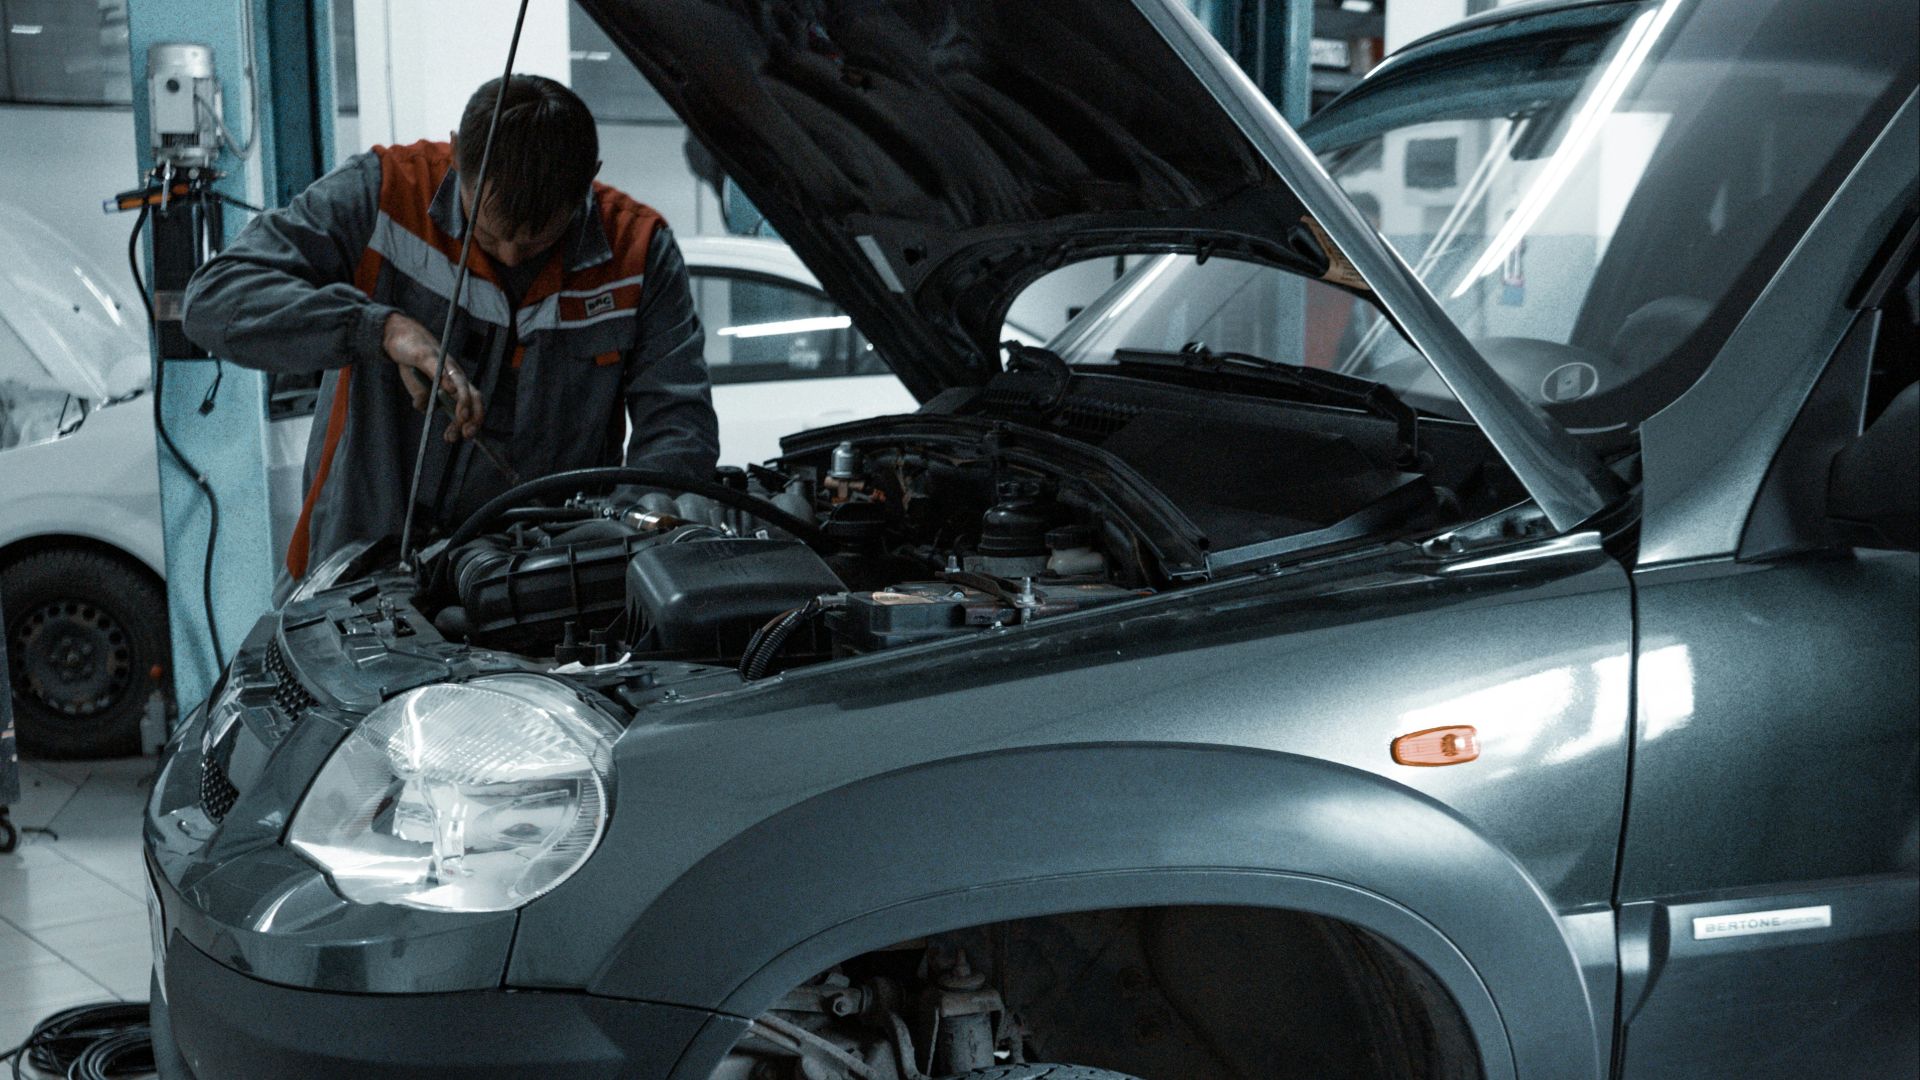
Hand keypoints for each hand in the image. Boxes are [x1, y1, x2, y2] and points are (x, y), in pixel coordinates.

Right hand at [383, 312, 482, 441]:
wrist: (400, 335)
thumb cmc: (413, 362)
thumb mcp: (417, 387)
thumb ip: (424, 400)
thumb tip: (427, 410)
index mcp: (455, 383)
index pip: (471, 404)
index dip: (473, 421)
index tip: (466, 436)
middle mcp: (454, 374)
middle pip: (473, 395)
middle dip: (473, 416)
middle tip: (466, 433)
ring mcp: (443, 364)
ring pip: (460, 382)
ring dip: (463, 401)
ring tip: (462, 418)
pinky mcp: (427, 355)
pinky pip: (438, 367)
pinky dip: (446, 379)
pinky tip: (449, 389)